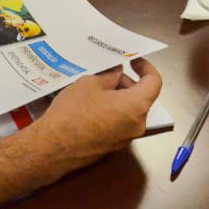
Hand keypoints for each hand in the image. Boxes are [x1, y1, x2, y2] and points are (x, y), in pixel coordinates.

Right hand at [32, 58, 162, 167]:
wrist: (54, 147)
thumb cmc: (74, 111)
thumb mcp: (90, 83)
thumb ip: (110, 75)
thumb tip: (118, 72)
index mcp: (136, 106)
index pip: (154, 82)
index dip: (146, 67)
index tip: (133, 61)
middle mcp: (137, 125)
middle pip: (141, 97)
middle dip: (126, 82)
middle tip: (105, 74)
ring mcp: (126, 138)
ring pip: (129, 110)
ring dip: (118, 96)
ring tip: (94, 88)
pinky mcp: (113, 146)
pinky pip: (120, 123)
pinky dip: (112, 111)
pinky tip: (90, 106)